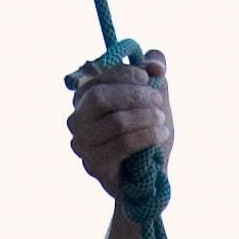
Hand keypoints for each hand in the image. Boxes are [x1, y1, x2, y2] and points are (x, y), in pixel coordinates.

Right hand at [64, 47, 171, 191]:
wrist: (150, 176)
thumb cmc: (147, 132)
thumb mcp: (154, 97)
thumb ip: (155, 72)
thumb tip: (156, 63)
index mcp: (85, 98)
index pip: (98, 77)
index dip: (124, 73)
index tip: (149, 76)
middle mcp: (76, 119)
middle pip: (100, 98)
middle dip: (134, 96)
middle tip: (158, 101)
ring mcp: (81, 144)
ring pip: (115, 122)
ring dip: (145, 118)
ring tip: (163, 120)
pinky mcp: (93, 165)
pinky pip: (121, 145)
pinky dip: (146, 136)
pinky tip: (161, 134)